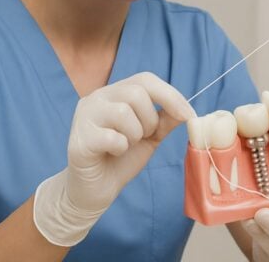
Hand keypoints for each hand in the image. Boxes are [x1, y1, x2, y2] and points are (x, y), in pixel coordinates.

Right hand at [33, 72, 194, 245]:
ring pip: (123, 112)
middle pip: (136, 93)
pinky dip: (120, 148)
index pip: (145, 79)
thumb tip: (187, 110)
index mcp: (114, 93)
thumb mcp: (150, 136)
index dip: (170, 95)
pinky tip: (113, 154)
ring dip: (135, 134)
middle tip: (144, 137)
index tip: (189, 115)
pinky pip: (112, 137)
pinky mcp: (79, 140)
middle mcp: (96, 98)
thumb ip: (165, 120)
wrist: (95, 190)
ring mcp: (84, 117)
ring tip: (126, 145)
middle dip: (150, 120)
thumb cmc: (121, 159)